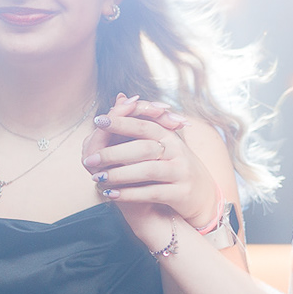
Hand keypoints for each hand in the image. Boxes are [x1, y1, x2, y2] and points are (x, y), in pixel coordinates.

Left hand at [81, 95, 220, 253]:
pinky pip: (152, 192)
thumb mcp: (160, 143)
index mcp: (170, 136)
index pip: (144, 125)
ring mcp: (181, 172)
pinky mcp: (182, 193)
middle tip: (89, 160)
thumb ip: (139, 125)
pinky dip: (130, 194)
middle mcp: (178, 151)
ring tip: (97, 179)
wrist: (203, 195)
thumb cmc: (174, 166)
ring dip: (119, 175)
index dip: (121, 121)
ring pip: (147, 170)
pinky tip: (112, 195)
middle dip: (113, 153)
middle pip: (143, 148)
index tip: (98, 121)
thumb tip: (119, 98)